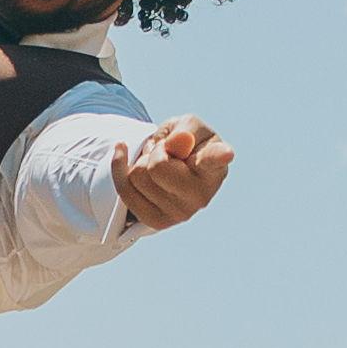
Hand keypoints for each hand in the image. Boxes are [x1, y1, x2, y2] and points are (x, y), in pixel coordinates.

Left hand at [118, 114, 232, 232]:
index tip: (226, 153)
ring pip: (138, 175)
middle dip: (155, 151)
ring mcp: (180, 214)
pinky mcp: (157, 223)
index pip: (215, 159)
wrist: (173, 169)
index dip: (220, 155)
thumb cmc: (187, 144)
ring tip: (158, 162)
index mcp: (215, 166)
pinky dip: (120, 167)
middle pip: (158, 166)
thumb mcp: (188, 125)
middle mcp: (202, 195)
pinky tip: (123, 156)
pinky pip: (124, 188)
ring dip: (142, 161)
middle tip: (166, 152)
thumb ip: (185, 129)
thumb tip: (175, 144)